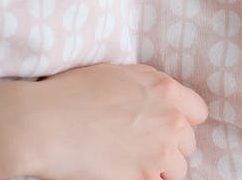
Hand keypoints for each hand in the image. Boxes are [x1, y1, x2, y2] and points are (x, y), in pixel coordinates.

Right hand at [22, 63, 208, 179]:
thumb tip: (156, 94)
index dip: (179, 118)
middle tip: (138, 144)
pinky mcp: (143, 179)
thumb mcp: (114, 73)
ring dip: (158, 168)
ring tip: (129, 161)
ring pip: (177, 170)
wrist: (44, 123)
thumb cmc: (69, 93)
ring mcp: (159, 154)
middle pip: (187, 143)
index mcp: (164, 90)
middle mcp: (170, 122)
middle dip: (168, 145)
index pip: (197, 112)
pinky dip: (141, 178)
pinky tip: (120, 170)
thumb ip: (145, 83)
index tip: (162, 125)